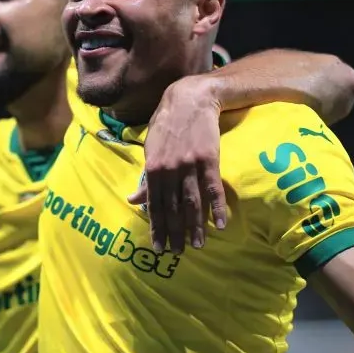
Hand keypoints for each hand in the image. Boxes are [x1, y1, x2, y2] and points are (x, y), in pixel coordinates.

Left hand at [128, 75, 227, 253]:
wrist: (189, 99)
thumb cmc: (166, 125)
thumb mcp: (150, 149)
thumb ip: (144, 178)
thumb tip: (133, 200)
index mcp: (152, 168)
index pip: (154, 205)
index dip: (156, 227)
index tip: (158, 247)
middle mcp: (169, 169)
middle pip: (172, 208)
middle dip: (174, 232)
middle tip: (177, 253)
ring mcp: (190, 165)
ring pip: (192, 202)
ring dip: (195, 226)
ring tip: (197, 245)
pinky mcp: (209, 159)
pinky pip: (213, 188)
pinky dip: (217, 207)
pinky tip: (221, 224)